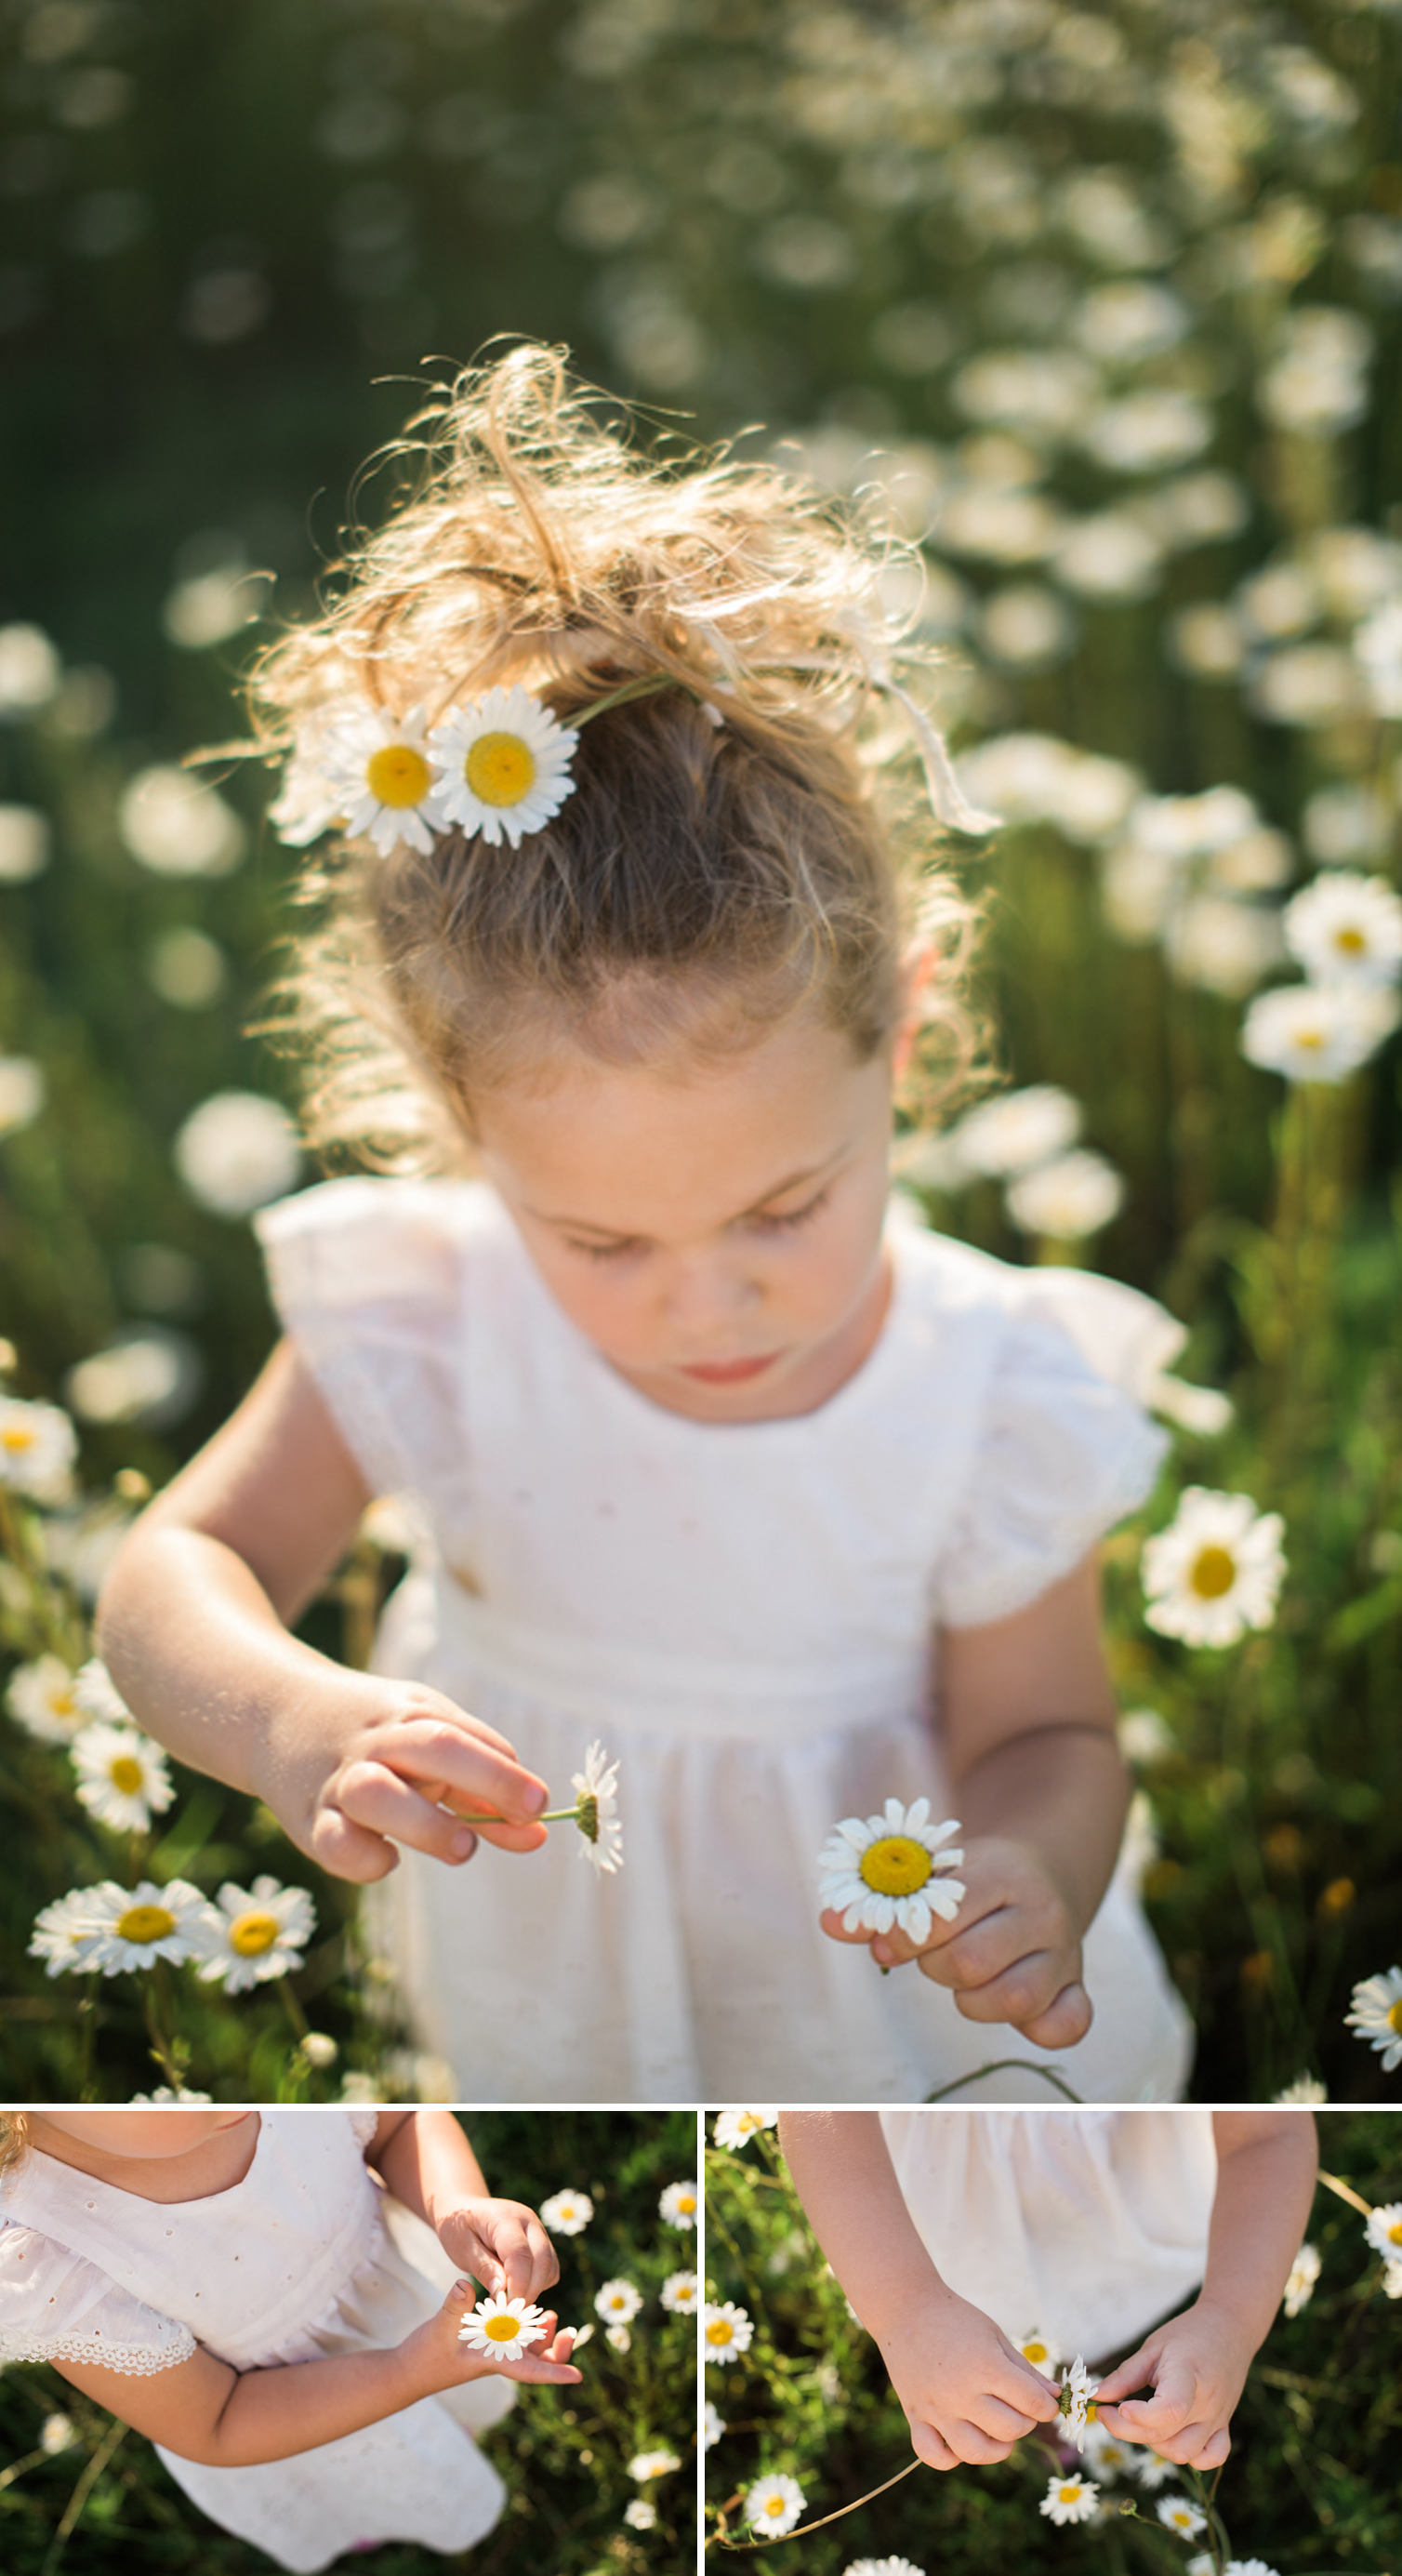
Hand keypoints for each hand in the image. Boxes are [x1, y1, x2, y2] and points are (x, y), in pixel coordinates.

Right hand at [274, 1671, 550, 1882]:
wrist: (272, 1714)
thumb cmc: (371, 1734)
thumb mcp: (425, 1738)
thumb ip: (479, 1791)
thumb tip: (538, 1837)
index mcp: (409, 1715)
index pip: (465, 1737)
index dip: (506, 1773)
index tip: (540, 1804)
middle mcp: (376, 1741)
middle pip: (433, 1746)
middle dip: (486, 1779)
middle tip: (526, 1813)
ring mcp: (339, 1778)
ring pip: (378, 1793)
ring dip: (427, 1822)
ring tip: (462, 1847)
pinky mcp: (309, 1820)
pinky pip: (336, 1844)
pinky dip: (366, 1859)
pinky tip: (388, 1859)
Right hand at [404, 2280, 582, 2393]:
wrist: (408, 2370)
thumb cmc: (424, 2356)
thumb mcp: (439, 2329)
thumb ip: (454, 2307)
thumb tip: (465, 2284)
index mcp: (494, 2360)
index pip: (530, 2371)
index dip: (554, 2373)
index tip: (577, 2377)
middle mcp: (500, 2358)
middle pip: (538, 2362)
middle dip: (558, 2351)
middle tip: (570, 2331)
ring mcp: (495, 2352)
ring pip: (530, 2350)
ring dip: (545, 2336)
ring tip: (553, 2316)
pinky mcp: (487, 2344)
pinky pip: (516, 2338)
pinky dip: (527, 2327)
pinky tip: (527, 2309)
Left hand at [436, 2198, 560, 2303]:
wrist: (463, 2209)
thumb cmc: (458, 2229)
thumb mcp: (461, 2249)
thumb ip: (483, 2268)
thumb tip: (501, 2291)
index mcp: (505, 2218)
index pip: (520, 2254)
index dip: (516, 2285)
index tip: (504, 2308)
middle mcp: (528, 2221)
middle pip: (542, 2260)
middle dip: (529, 2291)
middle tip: (509, 2312)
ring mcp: (538, 2229)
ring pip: (550, 2265)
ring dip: (535, 2288)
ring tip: (511, 2301)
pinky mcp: (542, 2241)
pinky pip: (550, 2267)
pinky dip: (539, 2283)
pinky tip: (518, 2289)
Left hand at [820, 1835, 1091, 2049]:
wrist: (1041, 1872)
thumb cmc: (971, 1878)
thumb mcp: (931, 1875)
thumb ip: (880, 1903)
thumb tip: (830, 1923)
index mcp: (1004, 1872)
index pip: (947, 1913)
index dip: (905, 1935)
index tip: (887, 1943)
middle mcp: (1041, 1911)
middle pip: (972, 1962)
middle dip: (934, 1967)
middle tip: (932, 1957)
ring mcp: (1065, 1952)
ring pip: (1014, 1999)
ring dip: (972, 2000)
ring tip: (965, 1980)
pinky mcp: (1076, 1987)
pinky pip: (1067, 2025)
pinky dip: (1036, 2028)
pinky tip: (1011, 2009)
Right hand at [873, 2282, 1062, 2469]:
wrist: (905, 2308)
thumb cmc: (956, 2318)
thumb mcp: (996, 2336)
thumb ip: (1026, 2370)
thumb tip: (1055, 2397)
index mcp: (985, 2366)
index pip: (1032, 2402)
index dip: (1048, 2407)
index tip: (1047, 2404)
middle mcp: (961, 2392)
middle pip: (1010, 2430)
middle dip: (1025, 2422)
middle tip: (1021, 2408)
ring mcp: (936, 2409)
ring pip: (975, 2453)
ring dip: (996, 2448)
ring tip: (998, 2431)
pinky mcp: (915, 2417)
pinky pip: (933, 2456)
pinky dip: (949, 2458)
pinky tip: (960, 2440)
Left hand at [1092, 2303, 1252, 2469]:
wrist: (1229, 2330)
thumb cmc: (1187, 2335)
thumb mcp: (1152, 2347)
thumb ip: (1124, 2376)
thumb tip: (1096, 2397)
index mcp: (1188, 2375)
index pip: (1170, 2410)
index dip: (1140, 2417)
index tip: (1116, 2407)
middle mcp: (1206, 2403)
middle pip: (1165, 2436)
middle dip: (1127, 2430)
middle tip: (1106, 2411)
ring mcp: (1218, 2419)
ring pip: (1184, 2453)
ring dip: (1154, 2445)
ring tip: (1140, 2421)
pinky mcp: (1224, 2427)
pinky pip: (1210, 2458)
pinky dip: (1189, 2456)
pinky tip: (1171, 2436)